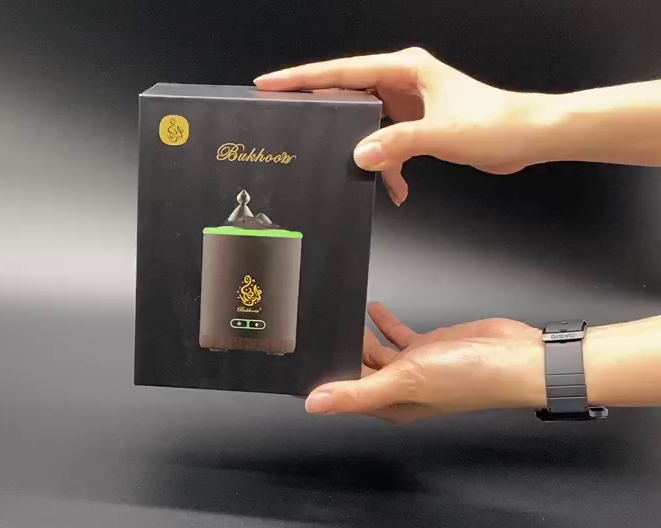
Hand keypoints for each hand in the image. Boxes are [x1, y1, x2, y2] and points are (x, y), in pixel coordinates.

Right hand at [255, 48, 549, 205]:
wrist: (530, 135)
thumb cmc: (496, 122)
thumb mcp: (441, 134)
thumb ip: (397, 144)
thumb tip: (360, 155)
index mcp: (405, 69)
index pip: (342, 71)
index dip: (301, 78)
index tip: (269, 83)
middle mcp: (403, 81)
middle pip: (347, 95)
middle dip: (326, 117)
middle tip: (293, 126)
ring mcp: (408, 103)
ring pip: (366, 125)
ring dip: (366, 153)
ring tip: (365, 174)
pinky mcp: (416, 123)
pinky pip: (386, 144)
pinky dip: (388, 166)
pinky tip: (397, 187)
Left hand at [304, 303, 546, 422]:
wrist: (515, 358)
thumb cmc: (468, 378)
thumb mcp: (404, 382)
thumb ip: (357, 392)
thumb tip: (315, 404)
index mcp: (390, 405)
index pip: (345, 395)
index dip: (324, 382)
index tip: (300, 367)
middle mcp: (400, 389)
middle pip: (358, 372)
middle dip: (339, 355)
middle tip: (315, 333)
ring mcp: (415, 367)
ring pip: (375, 353)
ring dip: (358, 336)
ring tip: (336, 318)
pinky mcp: (429, 347)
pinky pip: (398, 335)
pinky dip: (384, 322)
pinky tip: (372, 309)